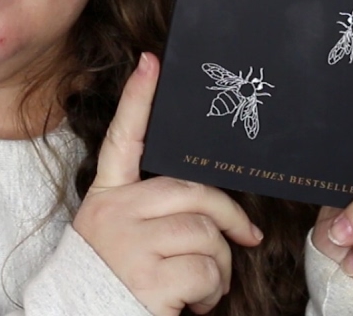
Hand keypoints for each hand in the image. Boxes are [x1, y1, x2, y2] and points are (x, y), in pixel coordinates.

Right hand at [73, 53, 263, 315]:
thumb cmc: (115, 282)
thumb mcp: (121, 236)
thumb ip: (152, 212)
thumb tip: (214, 213)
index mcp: (107, 198)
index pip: (123, 141)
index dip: (138, 100)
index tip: (151, 62)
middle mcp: (114, 213)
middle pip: (191, 191)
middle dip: (229, 216)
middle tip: (246, 237)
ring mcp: (130, 244)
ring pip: (206, 234)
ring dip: (219, 266)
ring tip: (201, 286)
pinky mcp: (149, 277)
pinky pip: (207, 269)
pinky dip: (212, 291)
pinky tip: (192, 304)